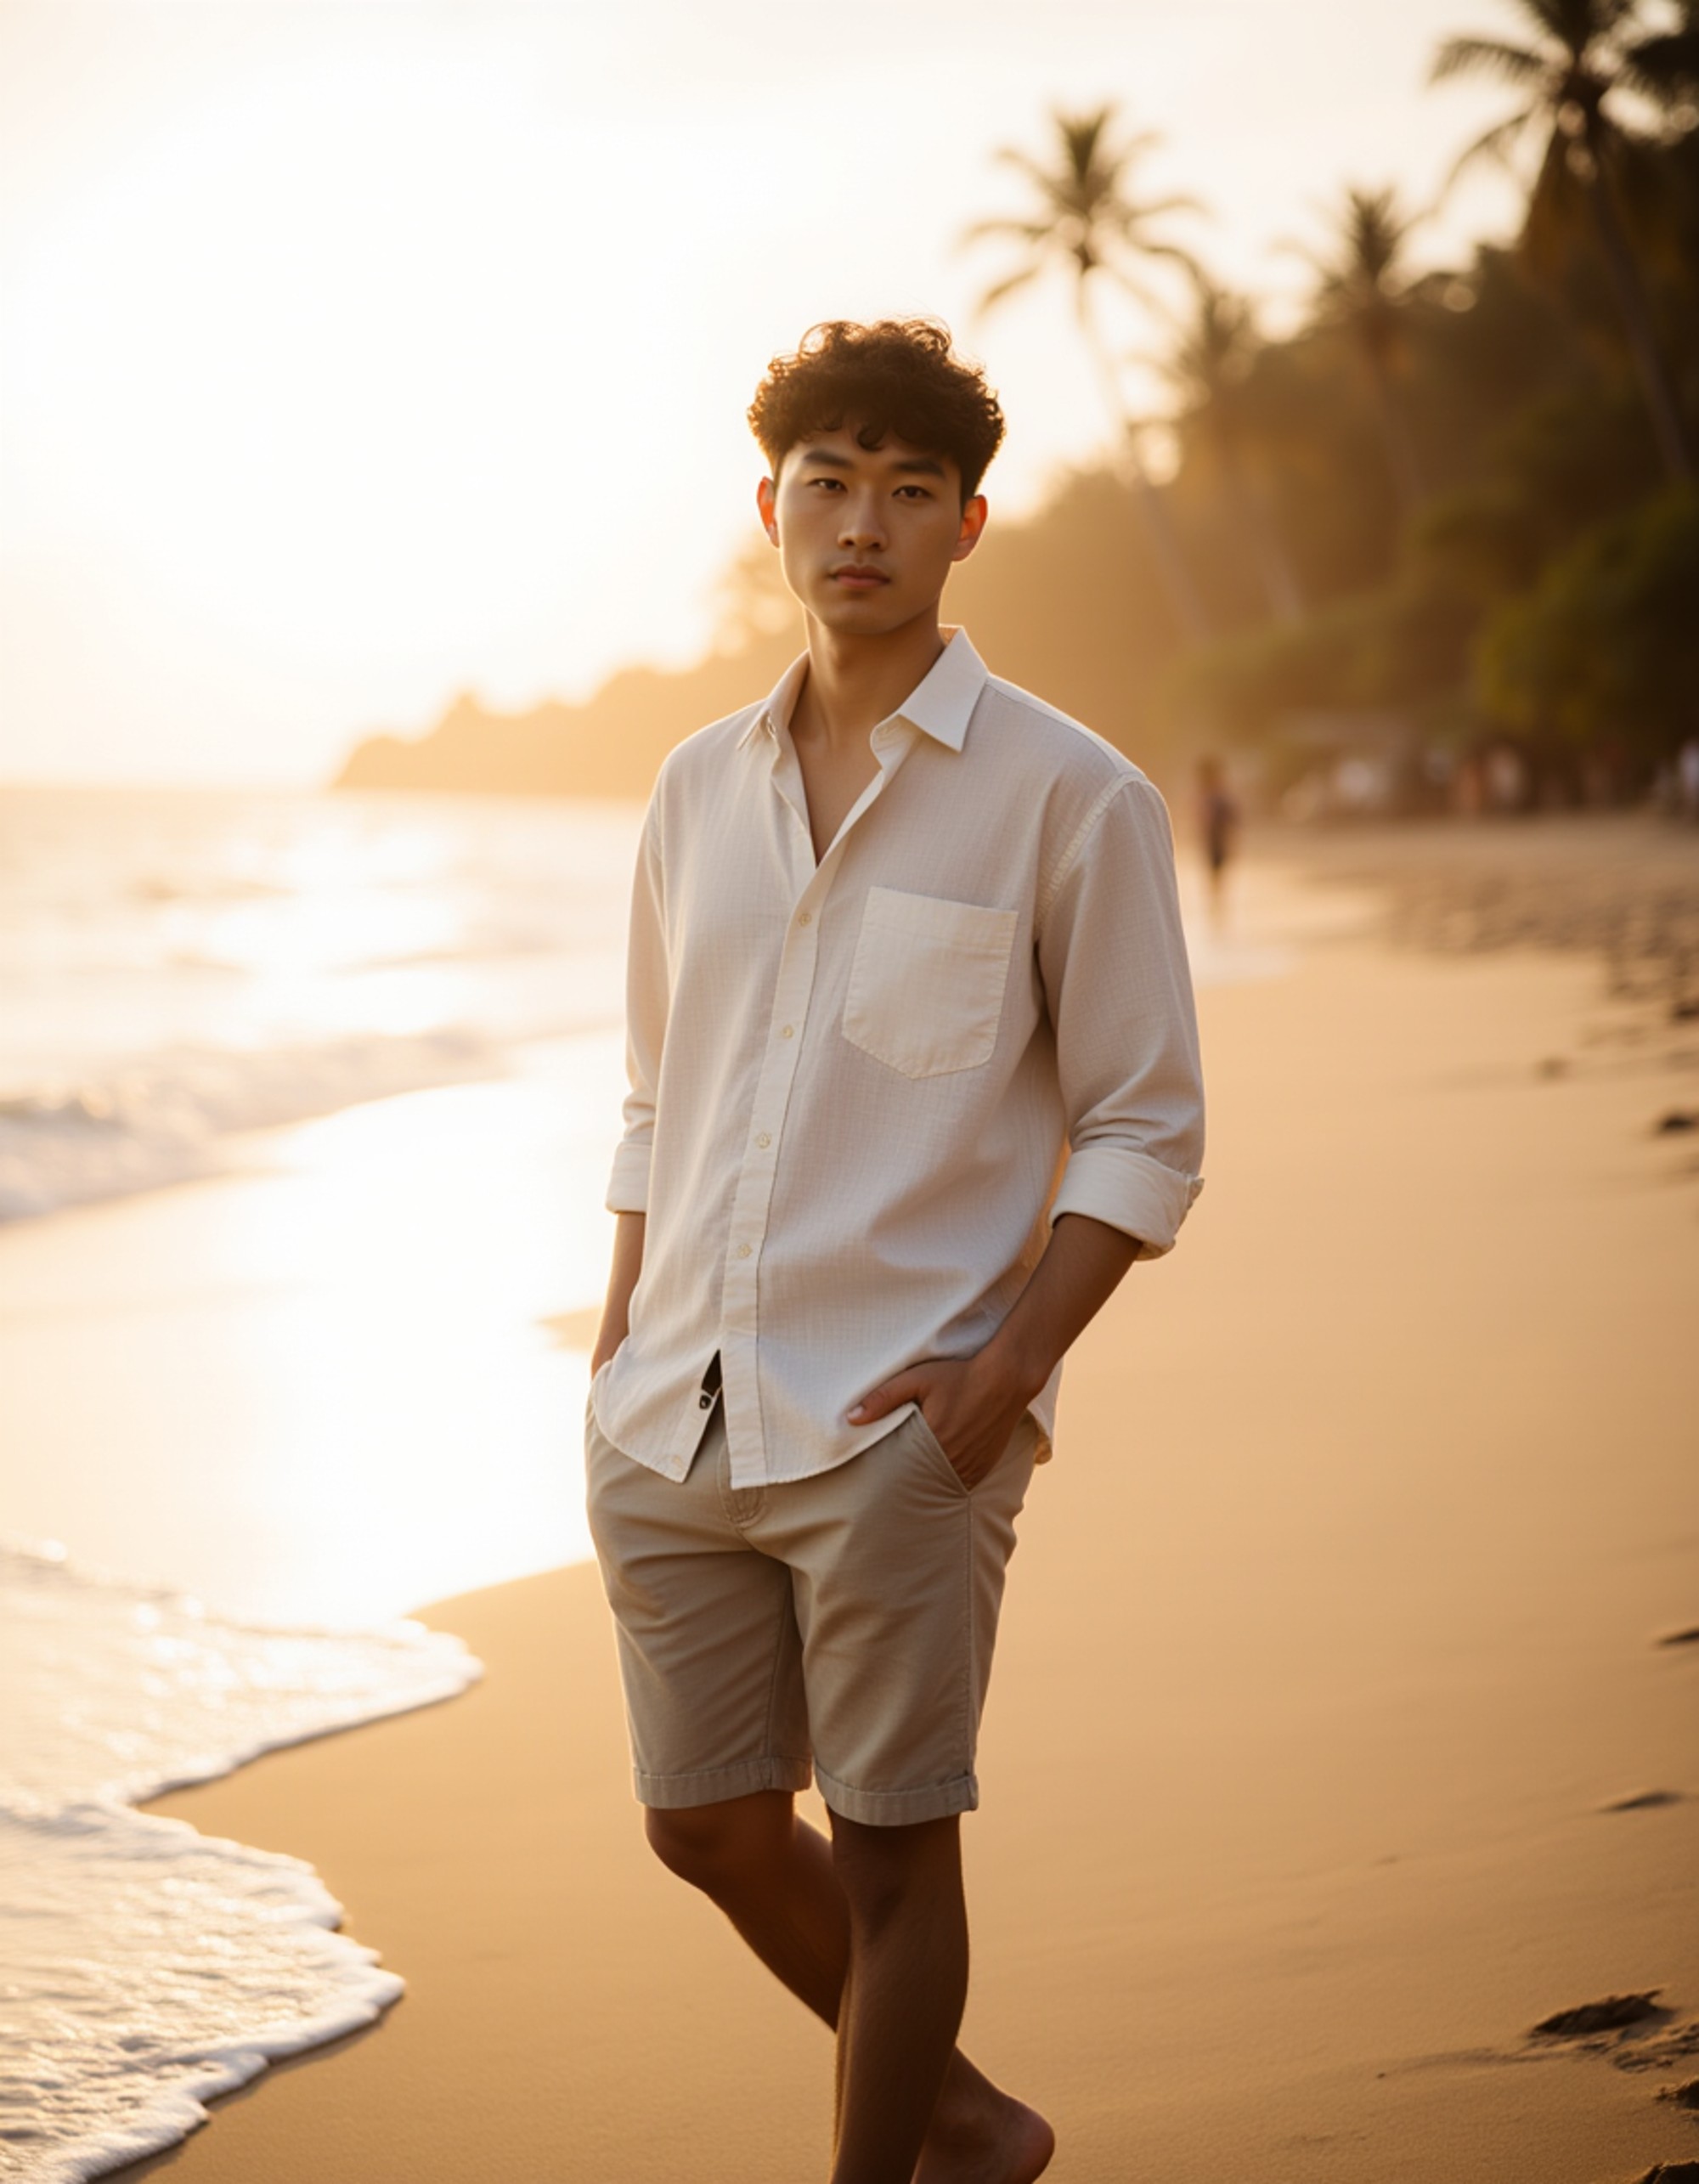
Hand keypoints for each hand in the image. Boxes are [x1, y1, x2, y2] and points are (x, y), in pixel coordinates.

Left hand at [847, 1350, 1036, 1488]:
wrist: (1006, 1377)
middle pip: (922, 1481)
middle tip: (890, 1490)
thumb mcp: (917, 1379)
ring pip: (943, 1484)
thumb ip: (883, 1398)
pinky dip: (950, 1479)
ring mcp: (974, 1466)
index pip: (903, 1471)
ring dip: (930, 1482)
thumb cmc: (959, 1375)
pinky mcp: (987, 1465)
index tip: (876, 1483)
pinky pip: (963, 1482)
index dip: (889, 1477)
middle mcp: (955, 1460)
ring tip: (915, 1481)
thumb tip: (851, 1418)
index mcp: (934, 1442)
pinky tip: (939, 1474)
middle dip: (908, 1482)